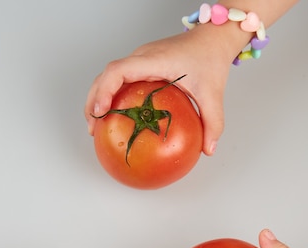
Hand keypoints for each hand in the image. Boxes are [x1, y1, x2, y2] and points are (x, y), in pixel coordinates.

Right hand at [84, 27, 232, 155]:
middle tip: (93, 128)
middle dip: (93, 101)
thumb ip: (213, 122)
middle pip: (105, 75)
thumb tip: (208, 150)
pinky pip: (120, 78)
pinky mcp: (142, 64)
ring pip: (108, 76)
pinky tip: (115, 116)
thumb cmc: (210, 58)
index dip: (104, 90)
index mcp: (154, 60)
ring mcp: (140, 60)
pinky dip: (111, 96)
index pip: (118, 70)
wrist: (212, 38)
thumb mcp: (214, 94)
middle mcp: (142, 57)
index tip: (100, 112)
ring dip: (98, 98)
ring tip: (96, 125)